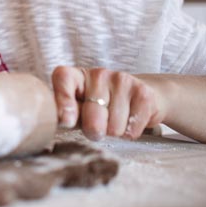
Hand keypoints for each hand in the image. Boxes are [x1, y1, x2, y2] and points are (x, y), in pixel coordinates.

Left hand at [51, 66, 166, 140]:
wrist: (137, 98)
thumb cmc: (99, 107)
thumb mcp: (79, 109)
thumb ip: (68, 114)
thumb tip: (63, 121)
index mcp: (76, 76)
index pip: (63, 79)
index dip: (63, 101)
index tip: (66, 121)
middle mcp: (98, 74)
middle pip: (92, 114)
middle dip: (93, 130)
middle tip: (96, 128)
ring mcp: (121, 80)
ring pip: (113, 127)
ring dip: (114, 132)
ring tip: (114, 121)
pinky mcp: (142, 92)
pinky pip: (131, 129)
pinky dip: (130, 133)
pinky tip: (129, 120)